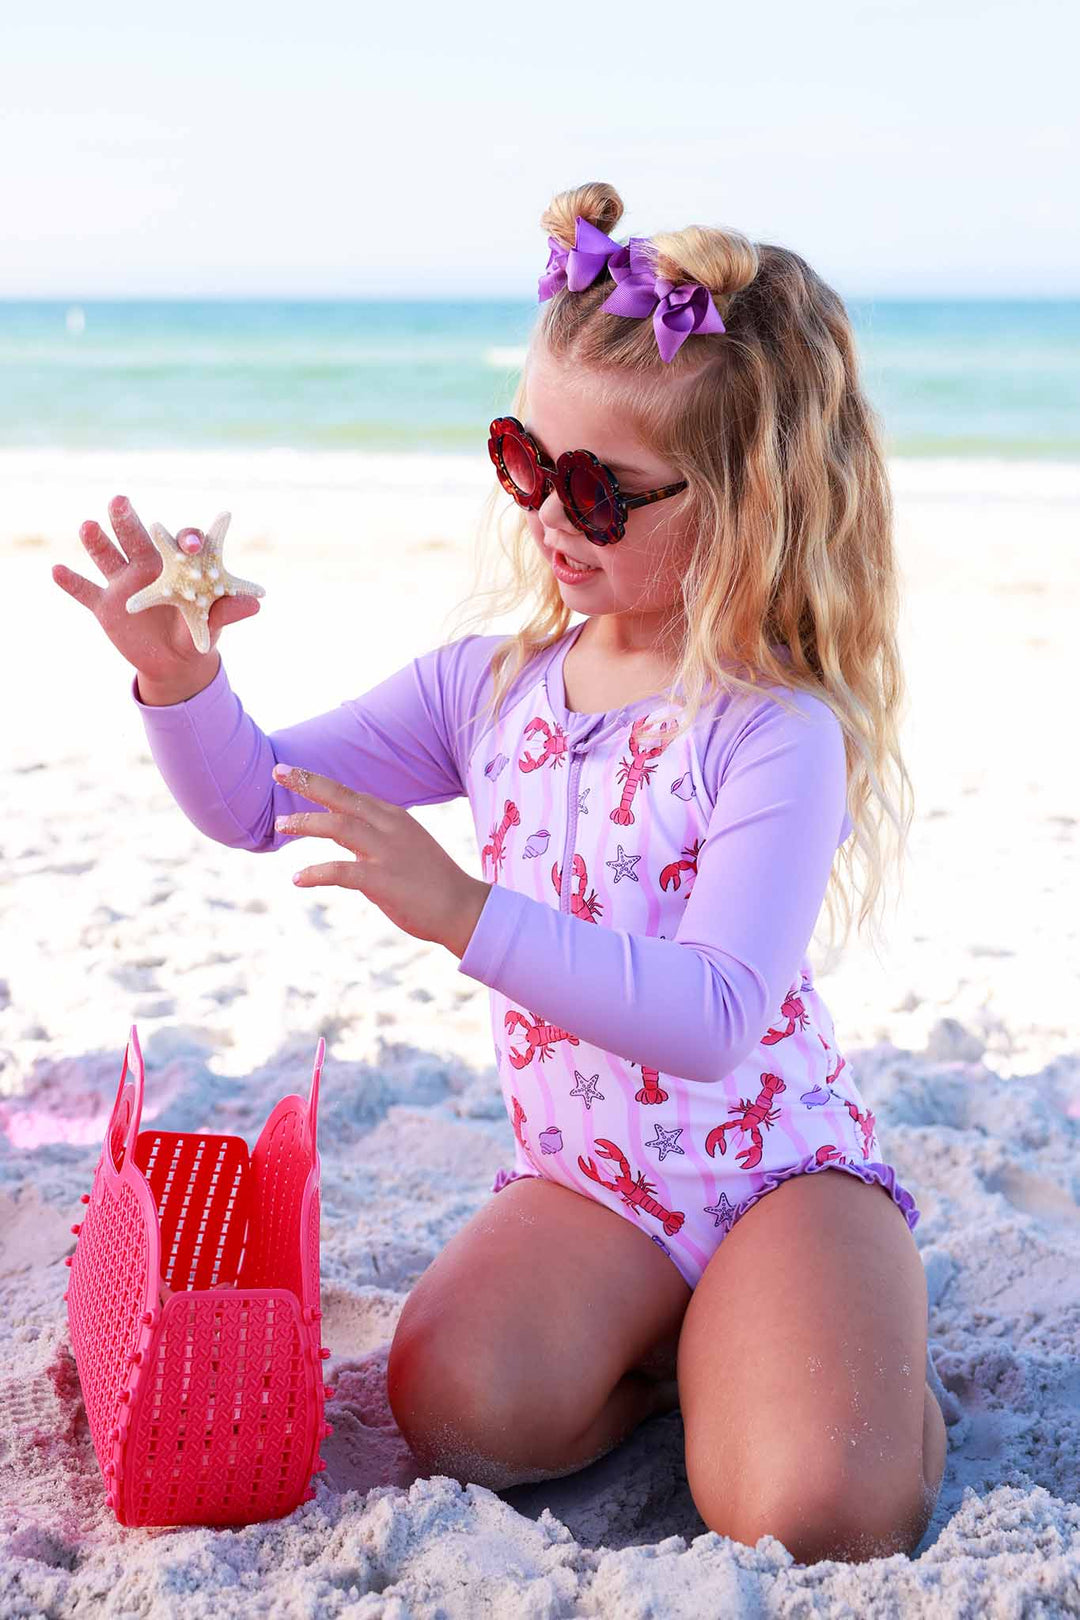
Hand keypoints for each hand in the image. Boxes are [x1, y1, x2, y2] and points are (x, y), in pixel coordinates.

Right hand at [51, 495, 260, 682]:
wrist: (174, 663)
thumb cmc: (196, 631)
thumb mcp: (212, 623)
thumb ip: (227, 612)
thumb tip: (258, 604)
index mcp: (175, 566)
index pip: (178, 542)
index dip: (184, 539)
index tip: (189, 542)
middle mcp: (146, 567)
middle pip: (134, 538)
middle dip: (126, 520)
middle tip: (119, 500)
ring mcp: (122, 584)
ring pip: (106, 557)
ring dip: (96, 542)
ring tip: (88, 526)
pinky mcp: (104, 607)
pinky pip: (85, 592)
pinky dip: (70, 583)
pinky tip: (56, 571)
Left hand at [272, 762, 490, 957]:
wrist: (463, 908)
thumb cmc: (431, 880)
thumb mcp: (403, 846)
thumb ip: (371, 836)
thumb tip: (339, 832)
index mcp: (394, 817)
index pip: (350, 794)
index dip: (318, 782)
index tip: (290, 772)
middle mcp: (390, 827)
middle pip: (342, 798)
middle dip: (308, 783)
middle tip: (278, 772)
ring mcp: (387, 853)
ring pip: (339, 827)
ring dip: (306, 824)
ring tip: (281, 824)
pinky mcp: (383, 881)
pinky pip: (341, 872)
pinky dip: (316, 873)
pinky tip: (297, 878)